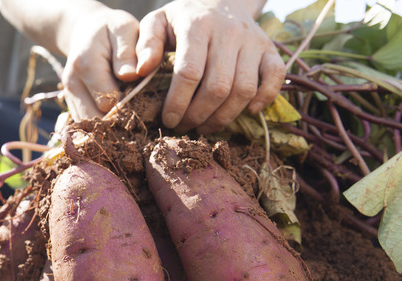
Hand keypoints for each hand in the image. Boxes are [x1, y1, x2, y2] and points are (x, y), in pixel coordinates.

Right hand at [60, 7, 140, 119]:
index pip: (108, 101)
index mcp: (86, 64)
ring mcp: (69, 96)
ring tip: (129, 117)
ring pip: (89, 127)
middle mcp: (72, 83)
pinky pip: (87, 125)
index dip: (130, 105)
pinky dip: (102, 126)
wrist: (87, 31)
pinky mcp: (71, 104)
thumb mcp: (124, 29)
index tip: (145, 99)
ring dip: (110, 127)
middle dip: (120, 121)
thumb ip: (128, 52)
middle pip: (97, 119)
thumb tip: (132, 75)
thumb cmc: (112, 30)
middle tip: (140, 113)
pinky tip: (118, 117)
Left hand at [136, 0, 284, 133]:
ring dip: (224, 116)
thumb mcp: (156, 22)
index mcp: (197, 26)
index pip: (189, 72)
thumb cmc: (183, 18)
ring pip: (244, 89)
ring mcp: (253, 41)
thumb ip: (145, 45)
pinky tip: (248, 112)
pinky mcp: (270, 49)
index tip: (168, 119)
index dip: (178, 102)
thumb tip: (139, 71)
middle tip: (183, 127)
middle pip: (217, 87)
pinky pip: (276, 77)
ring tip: (204, 126)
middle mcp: (229, 32)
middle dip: (198, 115)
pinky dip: (265, 98)